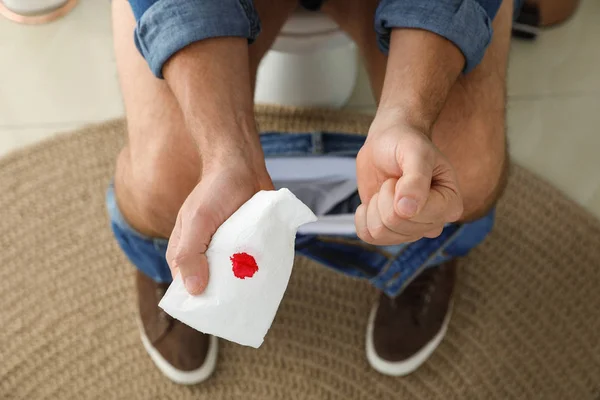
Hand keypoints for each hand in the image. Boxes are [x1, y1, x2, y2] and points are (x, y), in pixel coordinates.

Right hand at [166, 149, 272, 294]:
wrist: (243, 166)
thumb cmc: (215, 190)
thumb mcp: (197, 221)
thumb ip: (190, 254)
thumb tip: (194, 290)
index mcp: (185, 252)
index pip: (187, 288)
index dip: (199, 302)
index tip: (216, 312)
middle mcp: (205, 255)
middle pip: (213, 287)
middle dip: (226, 296)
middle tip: (242, 303)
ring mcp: (227, 251)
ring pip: (234, 280)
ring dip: (244, 286)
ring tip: (257, 294)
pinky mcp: (247, 246)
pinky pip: (251, 267)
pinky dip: (258, 274)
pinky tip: (267, 281)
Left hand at [355, 120, 462, 244]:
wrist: (388, 143)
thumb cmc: (407, 144)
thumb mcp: (416, 152)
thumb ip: (416, 178)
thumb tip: (407, 210)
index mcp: (450, 205)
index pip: (416, 215)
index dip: (399, 191)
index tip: (405, 173)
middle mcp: (434, 223)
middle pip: (395, 224)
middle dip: (384, 196)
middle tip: (394, 180)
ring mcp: (412, 231)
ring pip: (379, 233)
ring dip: (374, 205)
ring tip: (386, 189)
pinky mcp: (391, 232)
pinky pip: (368, 236)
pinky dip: (362, 217)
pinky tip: (372, 202)